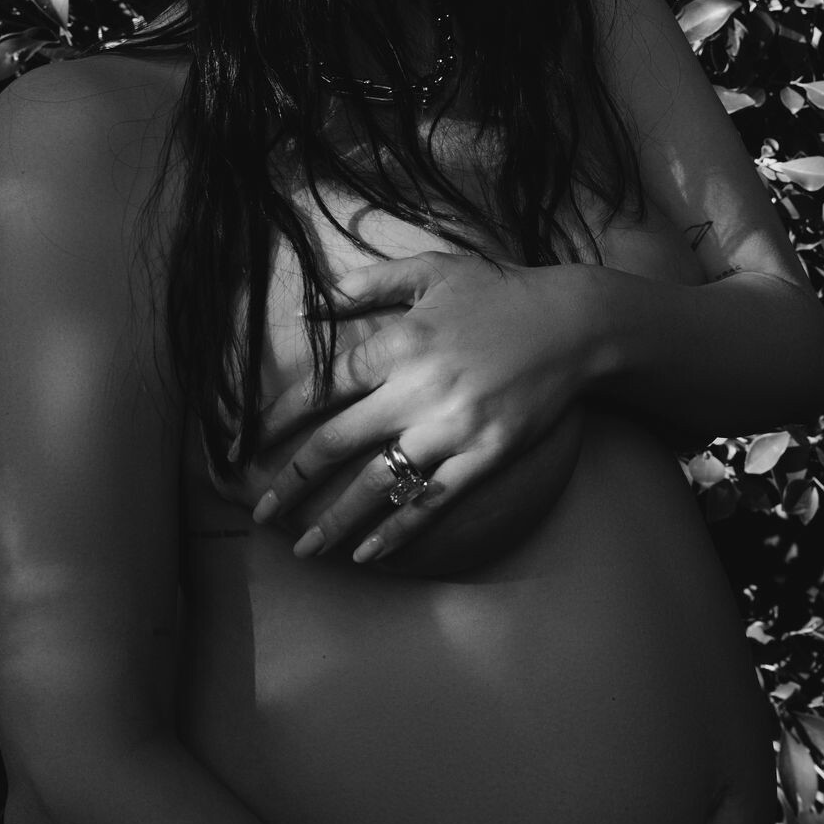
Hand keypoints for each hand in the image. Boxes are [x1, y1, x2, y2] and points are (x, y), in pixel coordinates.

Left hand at [250, 252, 591, 561]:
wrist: (575, 325)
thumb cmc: (499, 293)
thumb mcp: (433, 270)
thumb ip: (369, 282)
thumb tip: (312, 302)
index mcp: (400, 342)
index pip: (324, 386)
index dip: (280, 418)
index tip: (248, 444)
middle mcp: (419, 389)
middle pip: (338, 444)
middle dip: (292, 482)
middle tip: (260, 512)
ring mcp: (453, 428)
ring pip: (379, 484)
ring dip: (335, 521)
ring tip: (305, 549)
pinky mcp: (486, 455)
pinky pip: (432, 502)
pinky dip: (398, 530)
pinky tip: (369, 553)